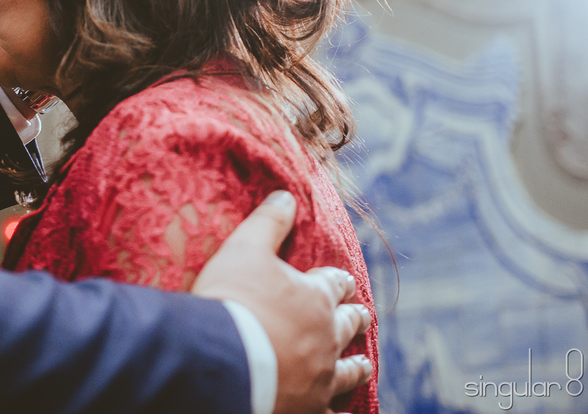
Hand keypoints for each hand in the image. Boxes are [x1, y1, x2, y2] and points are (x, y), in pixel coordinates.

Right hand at [192, 191, 372, 413]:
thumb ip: (268, 222)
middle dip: (354, 319)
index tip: (345, 282)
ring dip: (356, 365)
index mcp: (315, 297)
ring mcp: (320, 376)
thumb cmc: (232, 300)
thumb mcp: (244, 248)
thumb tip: (286, 194)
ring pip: (347, 371)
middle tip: (362, 318)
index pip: (334, 284)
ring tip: (364, 364)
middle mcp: (326, 337)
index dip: (338, 282)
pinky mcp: (307, 408)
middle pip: (347, 326)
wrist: (223, 360)